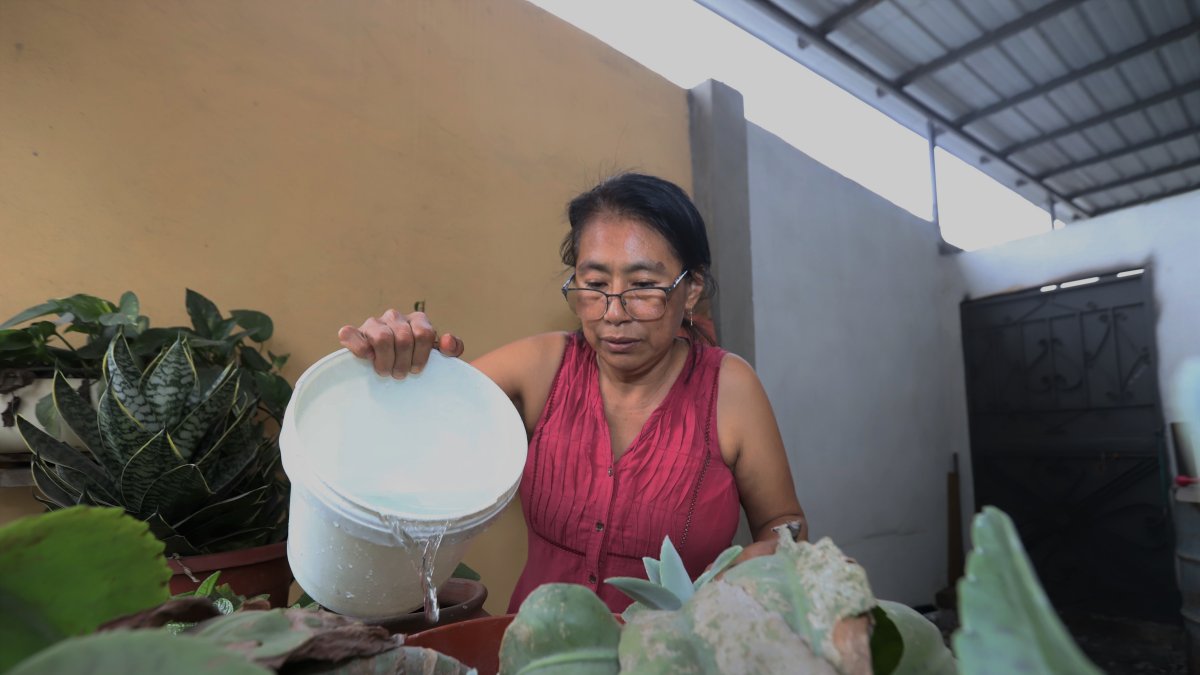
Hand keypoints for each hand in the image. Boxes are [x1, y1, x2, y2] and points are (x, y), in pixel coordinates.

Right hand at [337, 310, 463, 378]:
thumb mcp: (439, 356)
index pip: (424, 333)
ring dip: (385, 361)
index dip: (421, 356)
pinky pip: (352, 334)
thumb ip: (452, 348)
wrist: (389, 366)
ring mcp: (373, 323)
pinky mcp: (354, 332)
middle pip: (404, 338)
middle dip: (403, 363)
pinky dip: (360, 349)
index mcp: (417, 320)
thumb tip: (447, 341)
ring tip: (385, 371)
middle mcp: (395, 317)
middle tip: (400, 375)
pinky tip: (367, 359)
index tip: (416, 370)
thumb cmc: (416, 360)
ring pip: (382, 337)